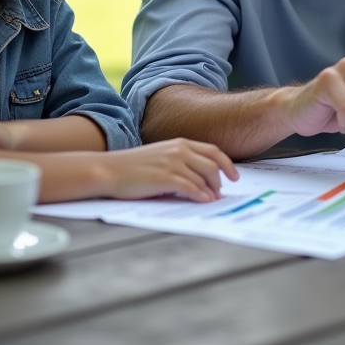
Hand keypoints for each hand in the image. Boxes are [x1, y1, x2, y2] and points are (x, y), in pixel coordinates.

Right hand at [95, 138, 238, 202]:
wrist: (109, 169)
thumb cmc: (132, 166)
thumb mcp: (160, 155)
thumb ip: (180, 161)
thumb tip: (200, 177)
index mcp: (180, 143)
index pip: (213, 151)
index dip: (227, 164)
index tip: (234, 176)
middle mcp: (179, 150)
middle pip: (213, 165)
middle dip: (220, 181)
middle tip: (220, 192)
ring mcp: (172, 163)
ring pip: (204, 177)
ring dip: (211, 191)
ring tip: (212, 200)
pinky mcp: (165, 178)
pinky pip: (191, 188)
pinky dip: (201, 195)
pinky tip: (203, 201)